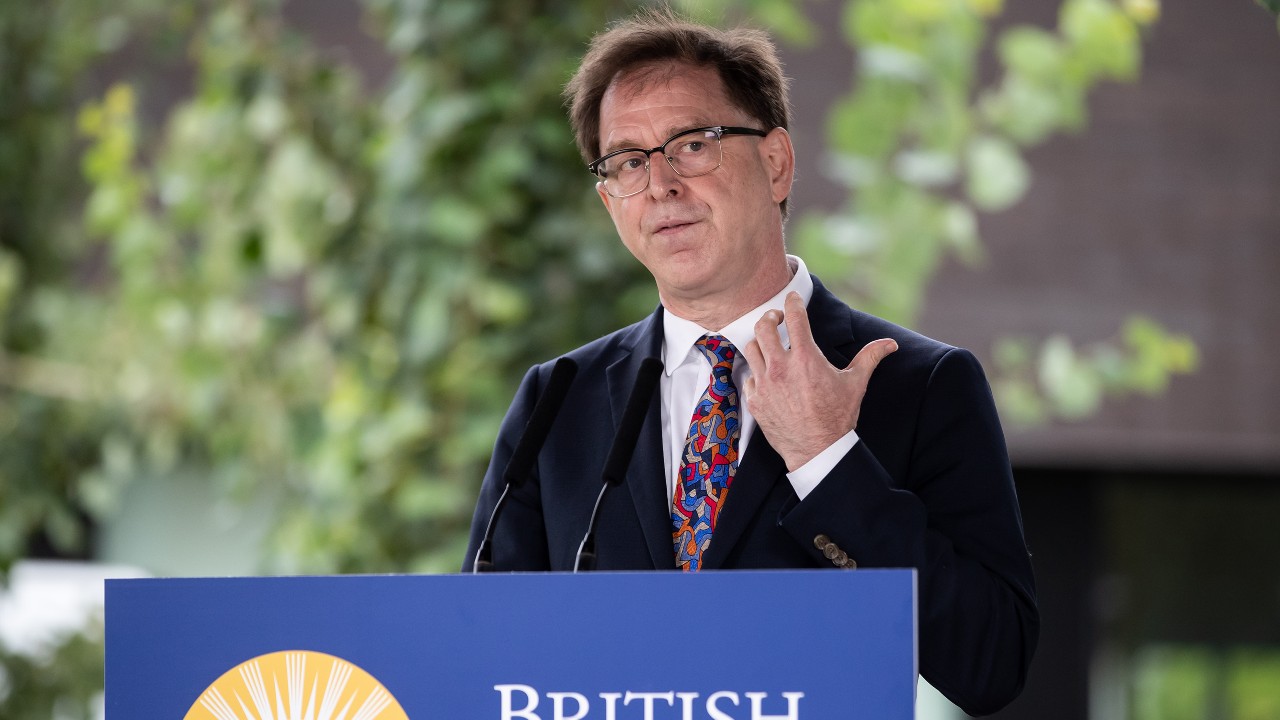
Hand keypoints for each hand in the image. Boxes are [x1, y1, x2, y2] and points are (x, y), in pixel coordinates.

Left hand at [741, 292, 897, 471]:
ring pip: (750, 348)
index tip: (793, 298)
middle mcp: (781, 368)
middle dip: (769, 317)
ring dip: (760, 342)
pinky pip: (748, 376)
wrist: (818, 450)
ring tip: (770, 344)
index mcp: (806, 358)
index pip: (794, 317)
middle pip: (762, 327)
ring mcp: (765, 384)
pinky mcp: (755, 400)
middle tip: (777, 319)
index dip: (793, 302)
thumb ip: (870, 357)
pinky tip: (767, 374)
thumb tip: (890, 343)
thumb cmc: (838, 417)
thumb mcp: (856, 384)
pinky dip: (756, 371)